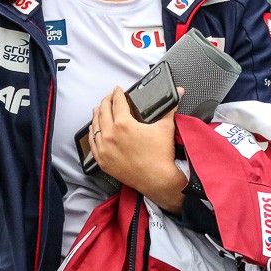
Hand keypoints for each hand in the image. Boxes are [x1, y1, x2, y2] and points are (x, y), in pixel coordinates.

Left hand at [89, 86, 186, 212]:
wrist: (158, 180)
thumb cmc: (161, 156)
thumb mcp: (165, 127)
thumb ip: (169, 107)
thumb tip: (178, 93)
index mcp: (123, 124)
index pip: (117, 102)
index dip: (117, 93)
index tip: (117, 90)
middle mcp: (110, 135)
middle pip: (103, 111)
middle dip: (106, 101)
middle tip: (109, 97)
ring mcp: (104, 148)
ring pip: (95, 126)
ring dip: (97, 115)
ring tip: (99, 108)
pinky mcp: (103, 160)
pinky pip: (92, 143)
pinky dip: (92, 133)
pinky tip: (93, 128)